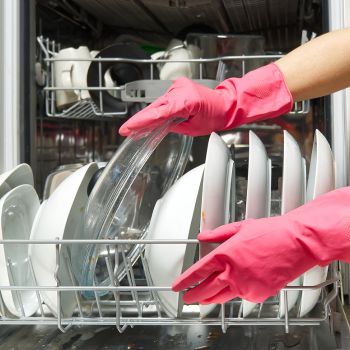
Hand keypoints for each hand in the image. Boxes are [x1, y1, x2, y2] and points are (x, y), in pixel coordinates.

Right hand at [119, 63, 292, 136]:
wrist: (226, 103)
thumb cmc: (215, 116)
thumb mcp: (194, 128)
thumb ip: (175, 126)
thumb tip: (161, 126)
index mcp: (185, 102)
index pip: (157, 114)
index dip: (141, 122)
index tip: (127, 129)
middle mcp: (180, 90)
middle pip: (154, 108)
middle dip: (140, 120)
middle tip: (126, 130)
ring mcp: (178, 87)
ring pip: (157, 104)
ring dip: (148, 115)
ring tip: (135, 128)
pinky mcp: (178, 87)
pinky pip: (163, 100)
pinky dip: (156, 110)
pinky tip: (149, 118)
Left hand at [172, 187, 349, 304]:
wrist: (295, 242)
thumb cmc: (271, 233)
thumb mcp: (239, 227)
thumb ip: (218, 234)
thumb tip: (203, 236)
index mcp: (225, 254)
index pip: (198, 271)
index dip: (185, 280)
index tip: (178, 285)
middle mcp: (232, 272)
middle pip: (206, 289)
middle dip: (194, 295)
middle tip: (187, 297)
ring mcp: (245, 285)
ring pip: (221, 297)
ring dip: (210, 299)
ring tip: (203, 300)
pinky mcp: (258, 294)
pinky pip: (242, 296)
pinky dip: (236, 293)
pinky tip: (234, 290)